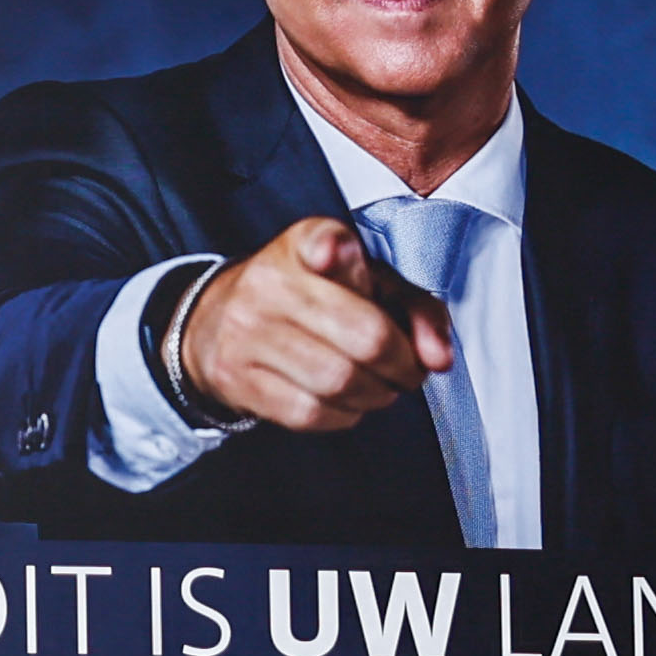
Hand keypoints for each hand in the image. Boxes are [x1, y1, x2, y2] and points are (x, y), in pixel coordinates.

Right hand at [168, 216, 455, 435]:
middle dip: (402, 365)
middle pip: (363, 336)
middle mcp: (269, 284)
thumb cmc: (309, 300)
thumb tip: (439, 358)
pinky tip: (345, 401)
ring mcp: (247, 334)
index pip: (317, 240)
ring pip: (339, 381)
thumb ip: (417, 310)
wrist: (216, 323)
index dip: (331, 249)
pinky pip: (309, 412)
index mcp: (303, 246)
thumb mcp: (366, 283)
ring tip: (379, 387)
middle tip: (407, 370)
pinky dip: (343, 414)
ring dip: (376, 394)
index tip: (333, 253)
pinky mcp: (236, 379)